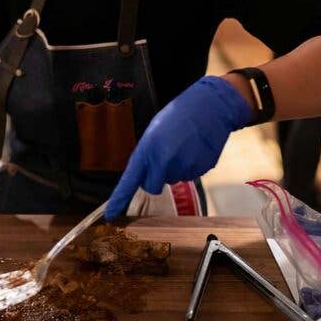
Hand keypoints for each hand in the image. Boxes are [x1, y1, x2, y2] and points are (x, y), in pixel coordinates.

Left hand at [105, 76, 251, 218]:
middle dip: (155, 178)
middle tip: (164, 156)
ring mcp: (184, 166)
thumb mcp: (154, 131)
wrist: (210, 105)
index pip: (130, 180)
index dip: (119, 199)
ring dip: (175, 168)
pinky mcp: (201, 169)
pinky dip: (191, 165)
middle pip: (153, 186)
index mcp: (148, 148)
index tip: (111, 215)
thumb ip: (148, 154)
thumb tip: (146, 174)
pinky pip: (190, 175)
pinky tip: (194, 148)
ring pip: (173, 180)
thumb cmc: (179, 114)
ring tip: (183, 145)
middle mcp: (165, 161)